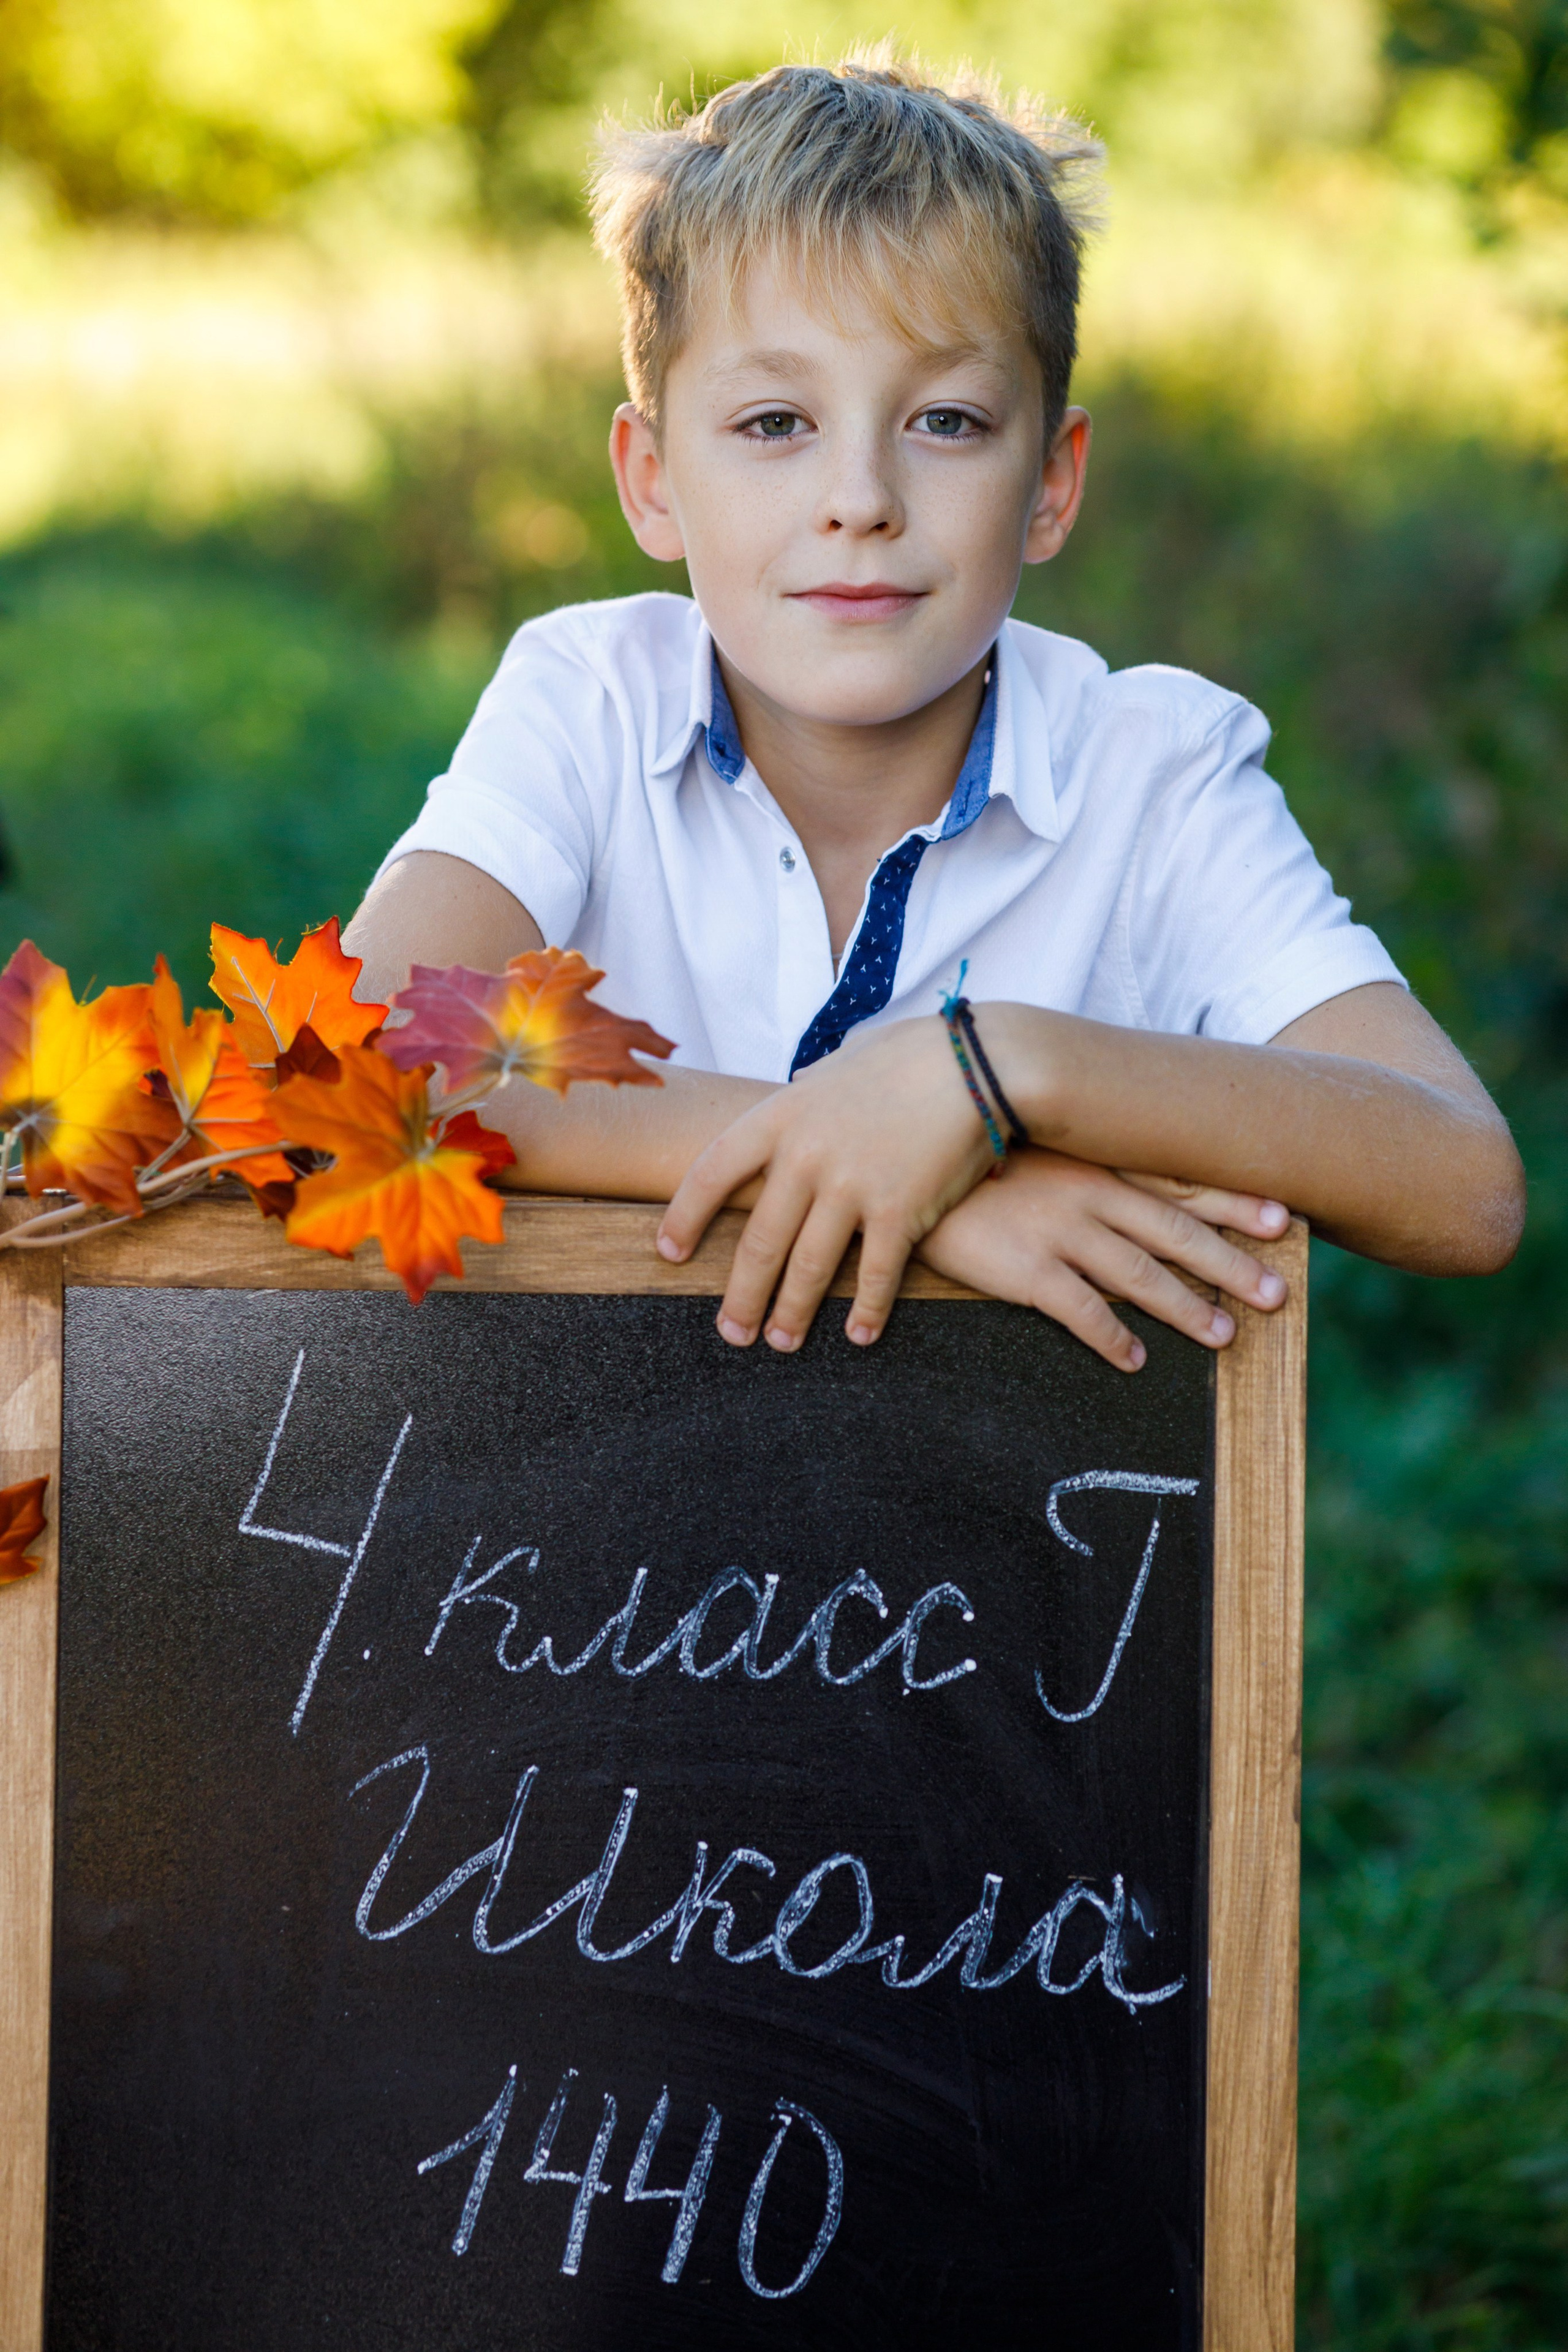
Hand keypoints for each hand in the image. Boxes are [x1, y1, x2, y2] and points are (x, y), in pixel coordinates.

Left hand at [657, 1017, 996, 1350]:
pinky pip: (875, 1276)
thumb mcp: (840, 1062)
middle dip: (740, 1296)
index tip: (670, 1253)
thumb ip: (809, 1089)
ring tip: (781, 1342)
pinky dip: (866, 1312)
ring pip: (808, 1268)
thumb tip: (796, 1088)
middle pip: (758, 1241)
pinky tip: (860, 1336)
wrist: (978, 1061)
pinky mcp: (899, 1213)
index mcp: (782, 1116)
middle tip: (731, 1332)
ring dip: (792, 1314)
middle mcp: (806, 1156)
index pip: (712, 1171)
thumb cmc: (912, 1056)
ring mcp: (850, 1187)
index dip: (685, 1216)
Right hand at [916, 1148, 1289, 1370]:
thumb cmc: (971, 1160)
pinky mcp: (1025, 1269)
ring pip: (1139, 1274)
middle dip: (1230, 1264)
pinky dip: (1112, 1338)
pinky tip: (1135, 1360)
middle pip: (1176, 1233)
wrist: (906, 1166)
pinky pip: (1080, 1311)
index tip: (1284, 1218)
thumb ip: (1077, 1165)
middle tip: (1276, 1294)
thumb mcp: (1032, 1150)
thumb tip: (1116, 1184)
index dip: (1233, 1203)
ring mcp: (1059, 1231)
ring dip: (1185, 1307)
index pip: (1179, 1183)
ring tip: (1223, 1335)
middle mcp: (1088, 1196)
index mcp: (1095, 1166)